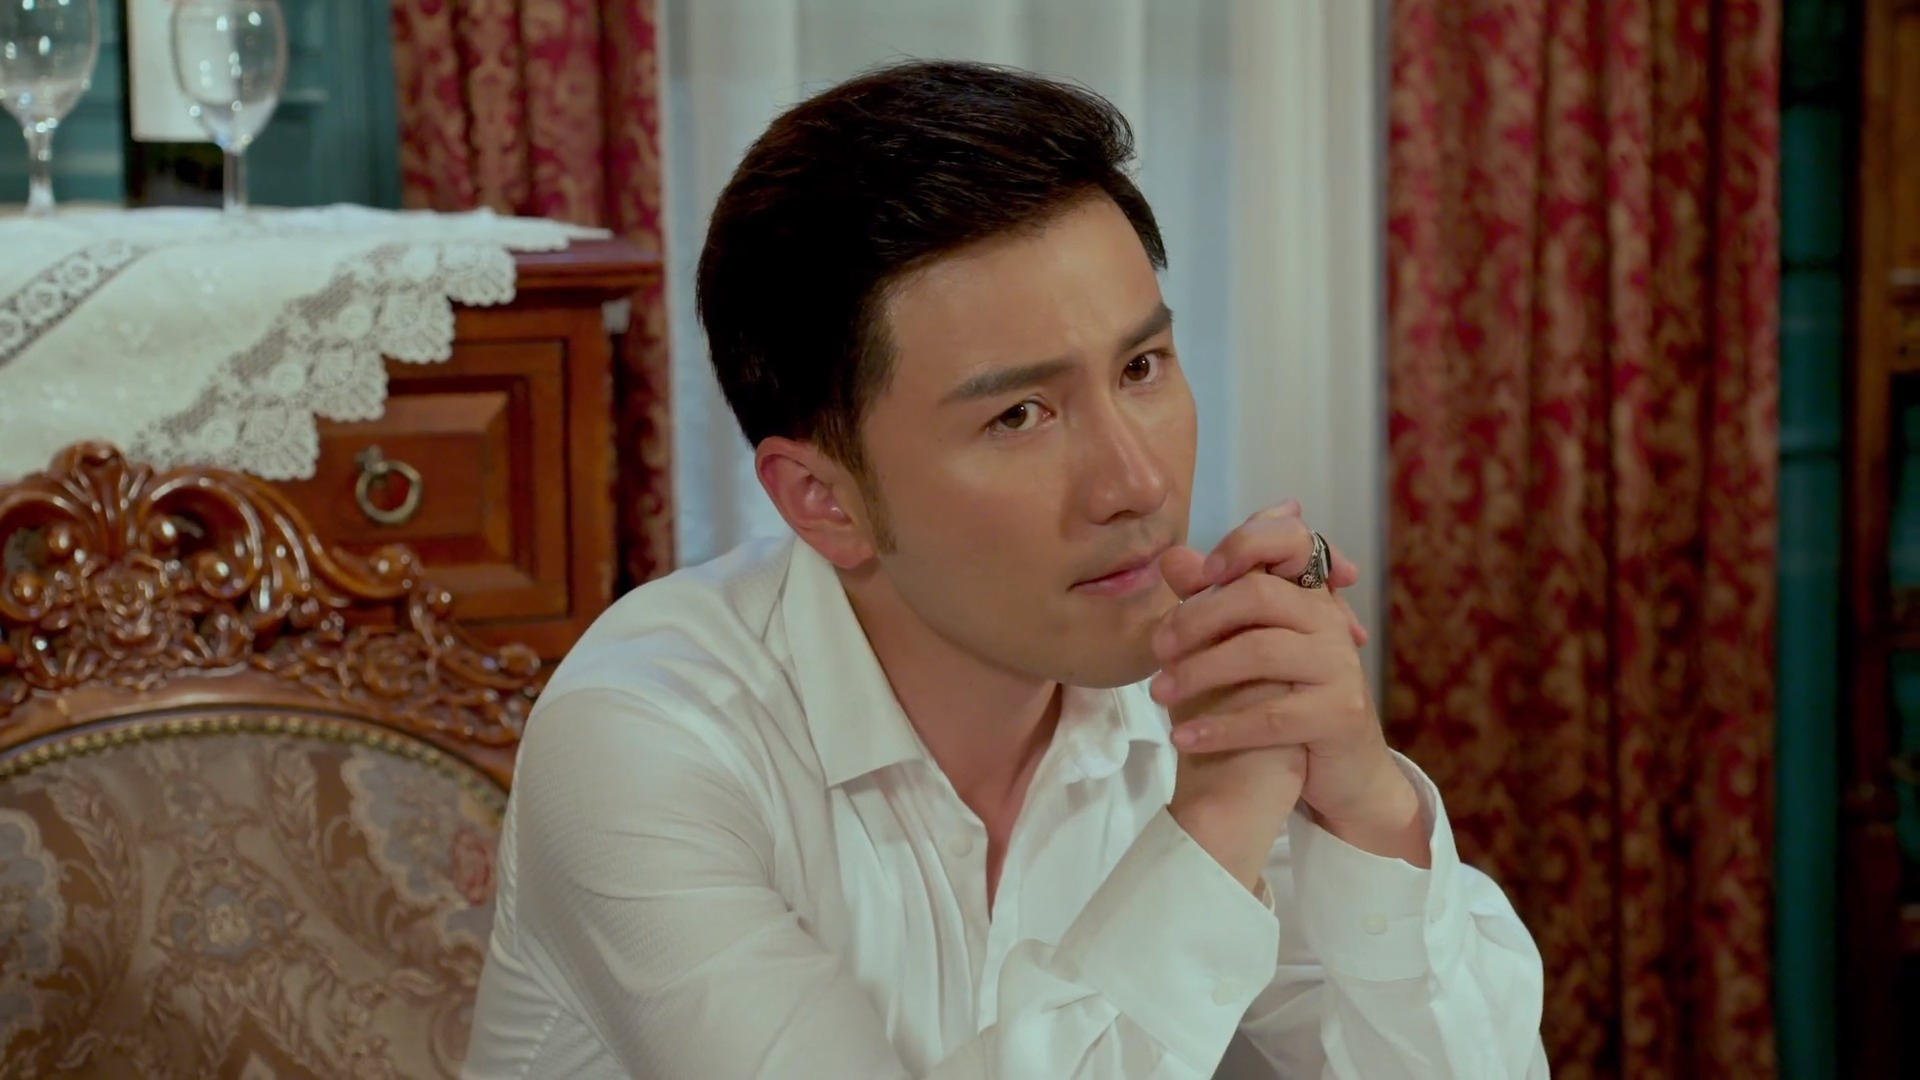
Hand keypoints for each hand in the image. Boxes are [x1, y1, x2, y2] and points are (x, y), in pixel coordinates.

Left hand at [1153, 505, 1427, 864]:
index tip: (1206, 570)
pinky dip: (1220, 728)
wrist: (1343, 773)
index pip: (1292, 540)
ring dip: (1199, 672)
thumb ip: (1213, 602)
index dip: (1247, 542)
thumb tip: (1172, 557)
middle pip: (1258, 594)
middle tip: (1157, 645)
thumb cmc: (1285, 701)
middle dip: (1197, 617)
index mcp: (1309, 595)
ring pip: (1260, 651)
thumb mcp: (1246, 645)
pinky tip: (1183, 738)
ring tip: (1158, 693)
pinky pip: (1270, 716)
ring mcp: (1340, 666)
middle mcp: (1330, 621)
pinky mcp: (1340, 714)